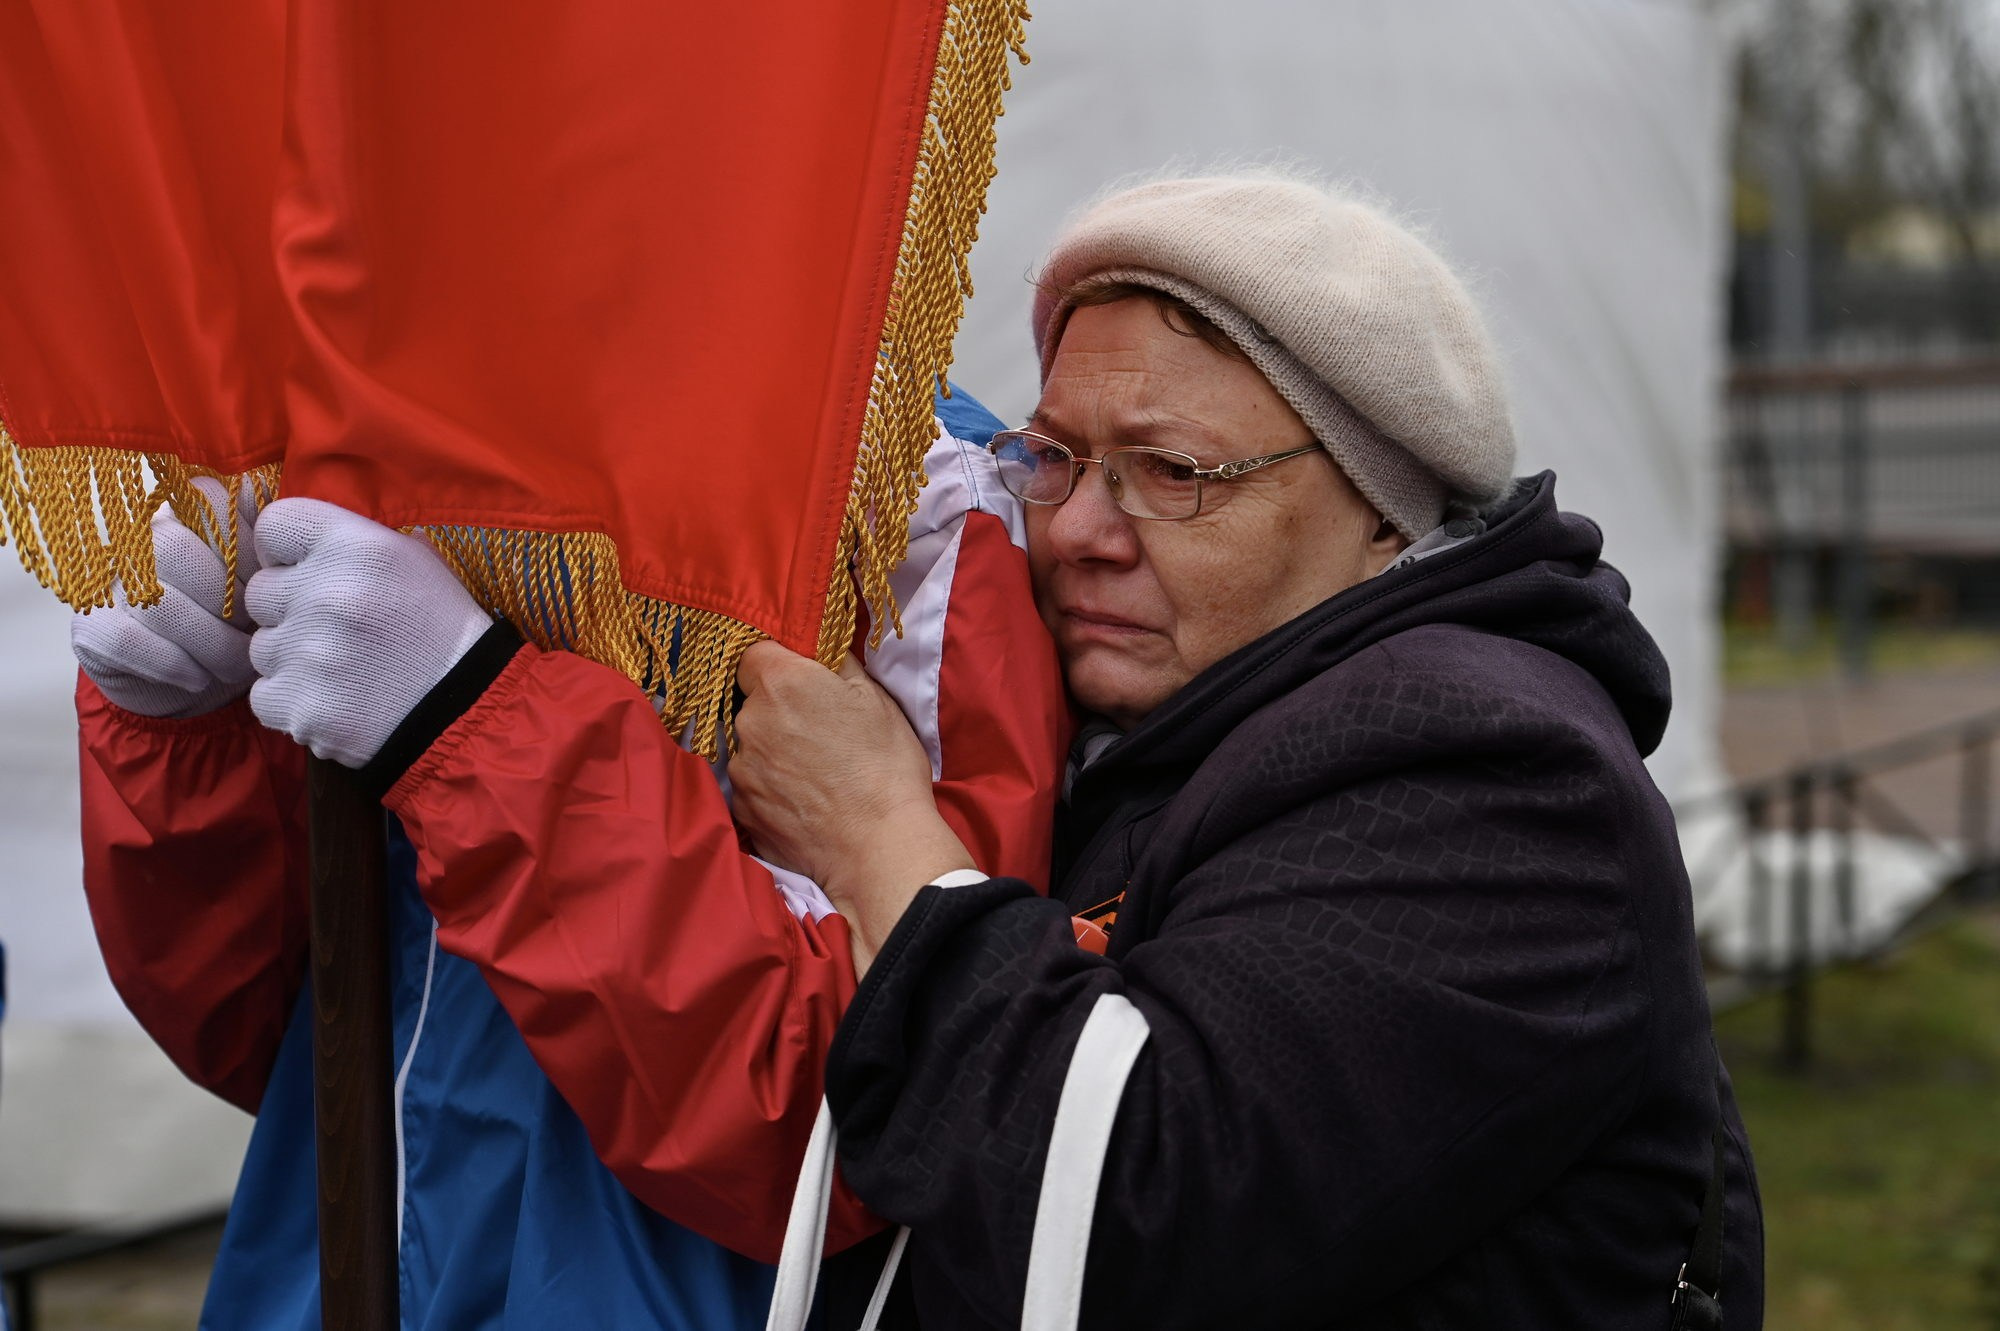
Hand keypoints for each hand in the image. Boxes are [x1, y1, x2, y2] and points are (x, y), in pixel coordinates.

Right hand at [70, 477, 261, 718]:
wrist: (201, 682)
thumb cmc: (244, 624)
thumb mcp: (266, 586)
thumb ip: (269, 551)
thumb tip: (273, 525)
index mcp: (189, 512)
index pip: (210, 501)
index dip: (249, 550)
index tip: (271, 587)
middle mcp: (140, 535)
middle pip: (177, 550)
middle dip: (230, 603)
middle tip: (256, 634)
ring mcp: (109, 580)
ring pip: (156, 599)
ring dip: (209, 642)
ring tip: (235, 665)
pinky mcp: (90, 626)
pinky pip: (126, 639)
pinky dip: (173, 664)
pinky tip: (198, 678)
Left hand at [245, 497, 491, 767]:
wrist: (469, 709)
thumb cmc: (442, 629)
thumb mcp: (416, 563)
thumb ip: (356, 540)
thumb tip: (303, 537)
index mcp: (356, 546)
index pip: (276, 525)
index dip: (286, 550)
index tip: (305, 569)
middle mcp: (326, 592)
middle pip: (261, 591)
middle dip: (290, 609)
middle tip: (337, 630)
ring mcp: (307, 653)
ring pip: (262, 647)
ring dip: (293, 658)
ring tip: (345, 670)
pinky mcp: (297, 706)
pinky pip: (265, 695)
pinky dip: (293, 701)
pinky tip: (336, 700)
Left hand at [731, 642, 973, 964]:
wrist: (879, 848)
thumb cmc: (885, 767)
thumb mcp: (875, 697)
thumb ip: (834, 660)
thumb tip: (816, 643)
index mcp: (781, 683)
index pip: (752, 652)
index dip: (775, 663)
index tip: (799, 678)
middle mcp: (749, 722)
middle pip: (749, 701)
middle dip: (776, 708)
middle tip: (817, 729)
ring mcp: (741, 770)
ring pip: (749, 745)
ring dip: (772, 750)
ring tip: (815, 771)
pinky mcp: (742, 809)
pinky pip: (751, 784)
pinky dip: (771, 787)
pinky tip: (806, 799)